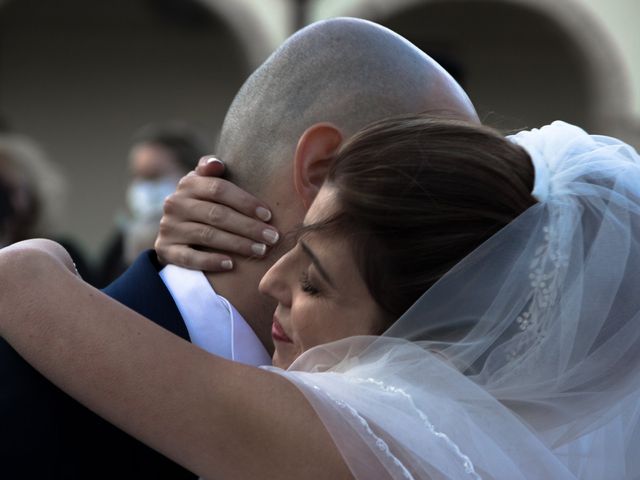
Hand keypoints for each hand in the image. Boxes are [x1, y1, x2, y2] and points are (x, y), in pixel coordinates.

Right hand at [155, 156, 279, 271]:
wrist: (175, 231)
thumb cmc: (204, 203)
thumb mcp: (206, 183)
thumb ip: (212, 170)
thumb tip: (216, 164)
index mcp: (188, 184)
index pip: (219, 189)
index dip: (245, 202)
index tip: (268, 215)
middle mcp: (175, 204)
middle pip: (217, 214)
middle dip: (248, 226)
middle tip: (272, 237)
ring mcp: (169, 227)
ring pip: (207, 236)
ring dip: (237, 244)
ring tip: (261, 250)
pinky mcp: (166, 249)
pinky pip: (190, 257)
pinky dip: (211, 261)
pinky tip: (231, 265)